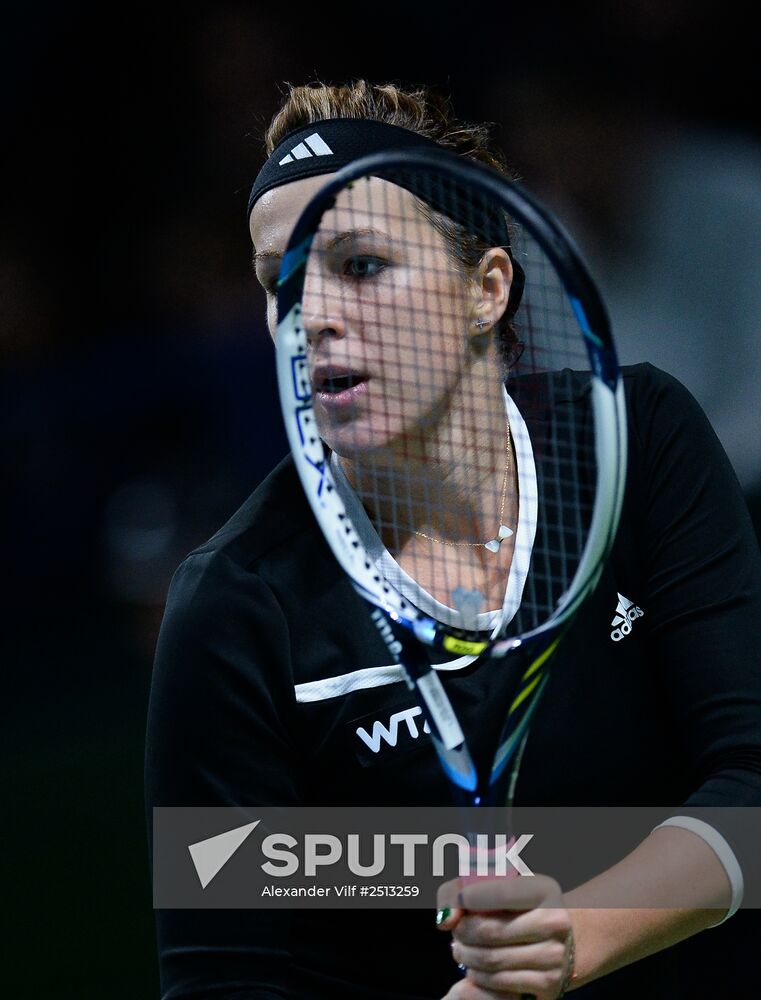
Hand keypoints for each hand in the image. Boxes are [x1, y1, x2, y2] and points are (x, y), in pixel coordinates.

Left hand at [436, 873, 574, 998]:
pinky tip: (477, 967)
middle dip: (463, 932)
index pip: (499, 892)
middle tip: (456, 932)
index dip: (468, 898)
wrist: (563, 939)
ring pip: (492, 960)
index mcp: (544, 889)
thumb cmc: (519, 908)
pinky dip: (479, 976)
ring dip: (467, 956)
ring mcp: (554, 956)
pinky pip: (500, 984)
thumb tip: (445, 919)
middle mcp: (555, 922)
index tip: (459, 902)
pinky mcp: (549, 984)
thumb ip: (461, 890)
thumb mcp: (498, 886)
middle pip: (491, 931)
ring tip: (462, 948)